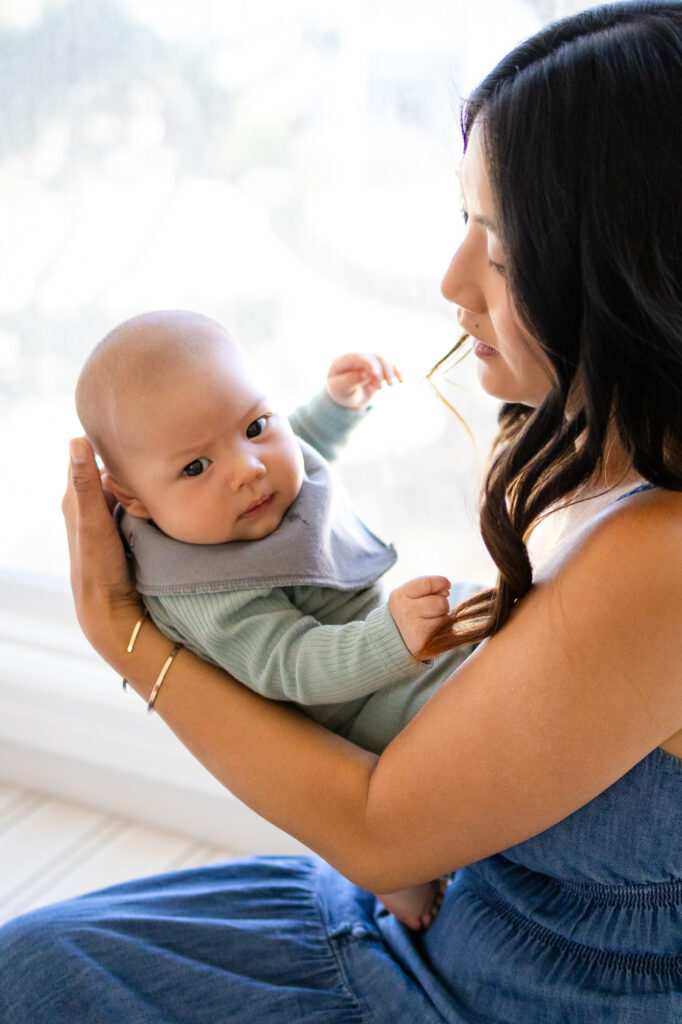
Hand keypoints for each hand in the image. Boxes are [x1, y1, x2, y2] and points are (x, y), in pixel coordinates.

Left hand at [62, 437, 142, 660]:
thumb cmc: (98, 566)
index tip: (133, 428)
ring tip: (161, 462)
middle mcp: (86, 503)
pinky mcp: (117, 528)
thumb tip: (77, 439)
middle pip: (108, 468)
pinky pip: (129, 501)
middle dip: (127, 457)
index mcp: (74, 496)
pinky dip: (141, 493)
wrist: (109, 608)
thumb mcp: (92, 522)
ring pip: (120, 484)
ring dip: (137, 476)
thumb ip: (86, 483)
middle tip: (155, 444)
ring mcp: (103, 516)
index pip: (89, 453)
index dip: (108, 440)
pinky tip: (158, 491)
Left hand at [326, 352, 401, 409]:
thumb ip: (351, 380)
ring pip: (383, 361)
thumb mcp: (340, 388)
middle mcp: (357, 359)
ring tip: (390, 385)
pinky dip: (395, 372)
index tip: (376, 374)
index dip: (369, 363)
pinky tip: (400, 380)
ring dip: (389, 372)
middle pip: (373, 358)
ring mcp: (368, 363)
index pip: (358, 357)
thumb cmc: (340, 392)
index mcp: (343, 361)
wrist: (346, 400)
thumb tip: (366, 374)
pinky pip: (389, 367)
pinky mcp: (377, 369)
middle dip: (381, 370)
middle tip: (384, 386)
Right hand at [388, 576, 450, 659]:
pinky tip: (430, 631)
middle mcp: (406, 611)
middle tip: (430, 609)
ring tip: (428, 621)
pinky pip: (446, 631)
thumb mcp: (407, 596)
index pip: (427, 583)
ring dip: (442, 618)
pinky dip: (443, 630)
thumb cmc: (405, 613)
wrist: (390, 639)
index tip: (447, 585)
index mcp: (400, 596)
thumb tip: (446, 589)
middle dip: (441, 603)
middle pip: (441, 602)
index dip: (441, 582)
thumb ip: (426, 588)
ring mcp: (415, 628)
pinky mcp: (424, 641)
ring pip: (445, 617)